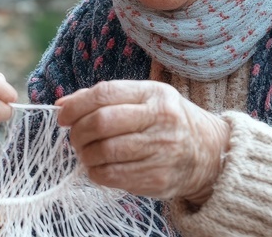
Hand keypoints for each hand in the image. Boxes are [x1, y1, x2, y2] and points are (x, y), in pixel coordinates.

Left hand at [56, 80, 229, 203]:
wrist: (209, 153)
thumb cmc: (167, 121)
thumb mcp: (145, 98)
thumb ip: (104, 98)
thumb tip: (62, 105)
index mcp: (154, 94)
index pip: (105, 93)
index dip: (76, 106)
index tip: (62, 116)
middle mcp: (160, 119)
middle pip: (101, 123)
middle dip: (78, 132)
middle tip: (74, 138)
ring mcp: (162, 150)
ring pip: (105, 152)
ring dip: (85, 154)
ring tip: (86, 153)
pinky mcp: (158, 178)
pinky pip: (113, 176)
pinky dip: (96, 173)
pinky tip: (98, 168)